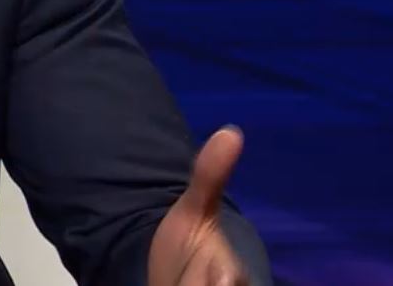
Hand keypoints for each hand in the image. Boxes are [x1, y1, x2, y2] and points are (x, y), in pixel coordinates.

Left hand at [148, 126, 249, 285]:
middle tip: (180, 277)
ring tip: (174, 279)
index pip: (226, 274)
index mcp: (232, 273)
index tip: (205, 264)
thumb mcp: (193, 212)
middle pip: (213, 284)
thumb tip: (231, 130)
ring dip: (181, 282)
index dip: (207, 273)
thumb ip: (210, 177)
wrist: (177, 276)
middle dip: (188, 281)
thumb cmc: (188, 248)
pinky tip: (168, 283)